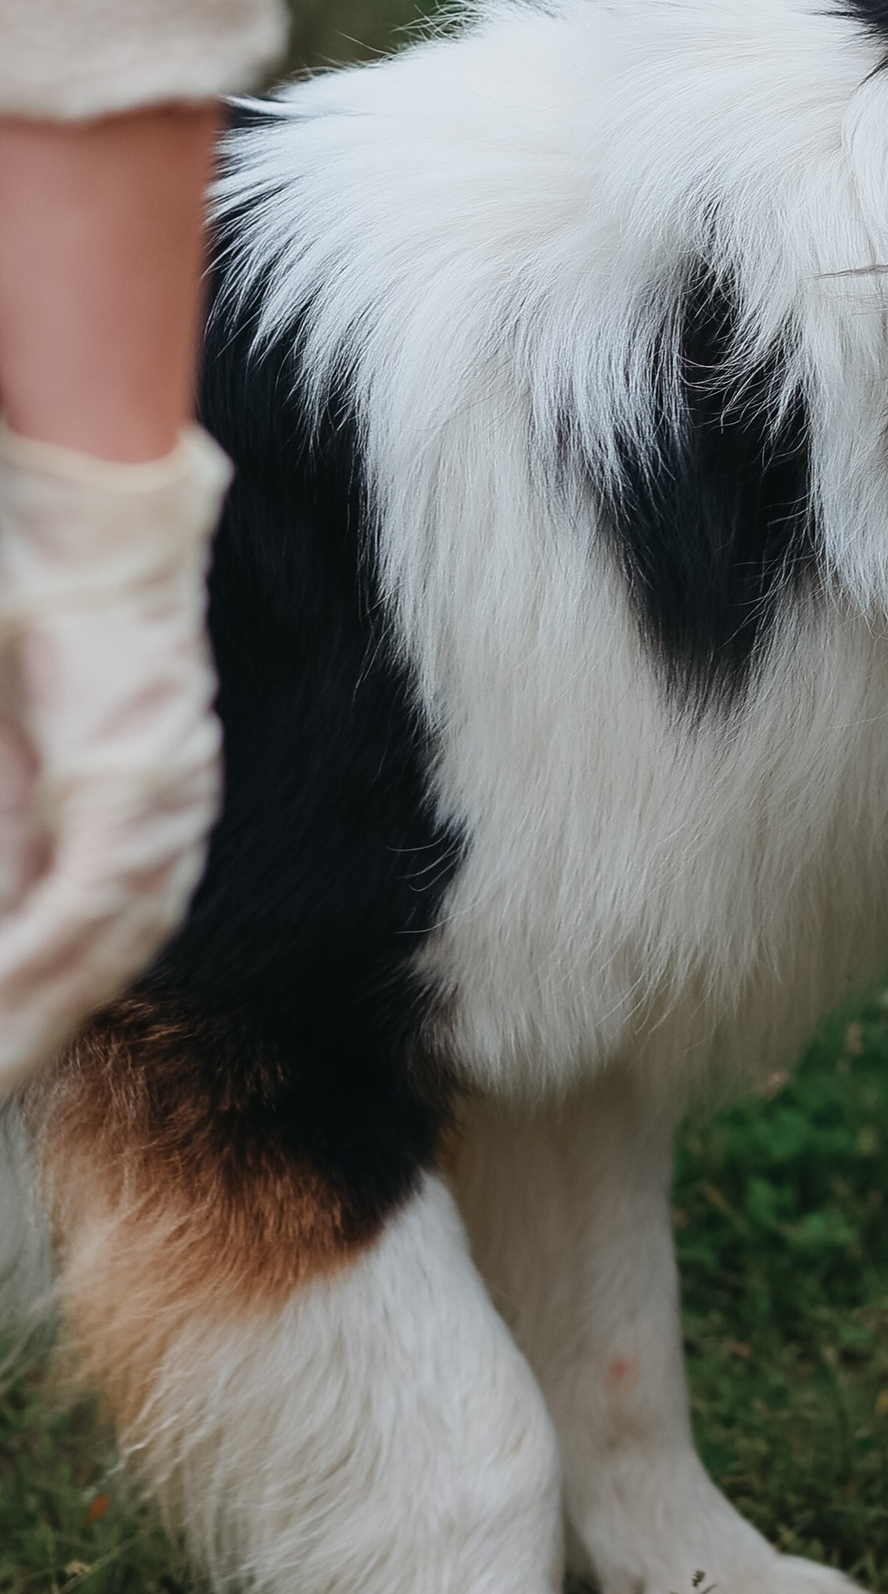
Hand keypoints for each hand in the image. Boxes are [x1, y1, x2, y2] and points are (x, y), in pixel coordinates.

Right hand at [0, 420, 230, 1094]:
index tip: (4, 1071)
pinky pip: (82, 902)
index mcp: (139, 826)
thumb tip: (11, 920)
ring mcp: (159, 810)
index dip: (33, 1024)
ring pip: (88, 961)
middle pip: (90, 978)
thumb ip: (14, 833)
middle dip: (24, 1046)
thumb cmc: (36, 621)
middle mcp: (166, 831)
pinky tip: (2, 998)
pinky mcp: (132, 783)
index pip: (86, 956)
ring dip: (25, 1025)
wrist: (84, 522)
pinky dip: (33, 962)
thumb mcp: (12, 756)